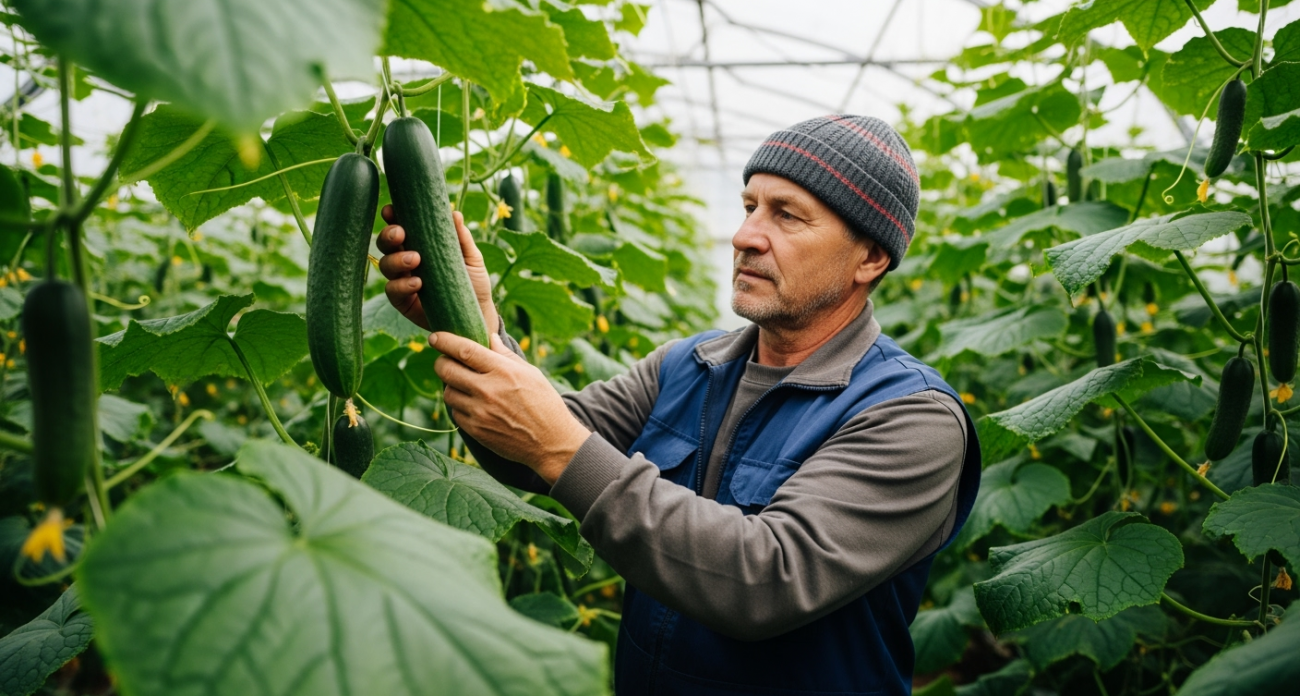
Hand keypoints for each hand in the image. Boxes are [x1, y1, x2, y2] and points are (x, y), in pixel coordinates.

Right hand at [376, 205, 499, 332]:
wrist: (477, 314)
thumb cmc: (473, 282)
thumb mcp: (471, 258)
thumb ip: (462, 238)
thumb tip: (454, 213)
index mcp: (420, 245)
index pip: (401, 227)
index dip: (392, 217)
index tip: (391, 209)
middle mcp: (406, 261)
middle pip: (386, 244)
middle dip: (388, 235)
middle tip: (401, 233)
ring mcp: (402, 281)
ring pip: (385, 265)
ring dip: (396, 259)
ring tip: (416, 259)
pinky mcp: (403, 302)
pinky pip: (392, 291)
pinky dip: (402, 285)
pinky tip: (417, 283)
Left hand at [432, 331, 590, 484]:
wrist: (551, 442)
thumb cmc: (544, 403)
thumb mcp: (531, 373)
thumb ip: (506, 355)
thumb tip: (489, 337)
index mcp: (503, 371)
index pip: (464, 350)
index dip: (444, 341)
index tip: (434, 337)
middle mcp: (488, 390)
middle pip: (446, 369)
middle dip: (441, 362)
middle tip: (444, 361)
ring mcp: (480, 412)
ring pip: (448, 392)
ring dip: (451, 386)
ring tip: (464, 386)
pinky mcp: (476, 430)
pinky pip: (455, 413)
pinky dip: (459, 406)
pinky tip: (472, 405)